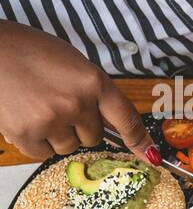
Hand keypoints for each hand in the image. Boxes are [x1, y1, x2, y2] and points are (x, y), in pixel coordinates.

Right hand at [0, 22, 157, 163]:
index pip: (127, 119)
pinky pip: (43, 153)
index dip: (140, 141)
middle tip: (56, 105)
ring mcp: (51, 119)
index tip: (151, 157)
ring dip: (56, 135)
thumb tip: (110, 123)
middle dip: (79, 127)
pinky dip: (36, 142)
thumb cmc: (27, 51)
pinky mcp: (26, 133)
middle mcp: (77, 103)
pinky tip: (24, 118)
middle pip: (94, 137)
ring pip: (69, 147)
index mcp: (93, 82)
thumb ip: (93, 92)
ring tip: (37, 108)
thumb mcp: (72, 63)